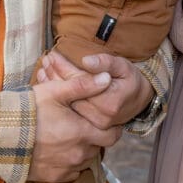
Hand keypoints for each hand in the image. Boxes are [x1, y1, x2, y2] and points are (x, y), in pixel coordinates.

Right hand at [30, 71, 122, 181]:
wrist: (0, 135)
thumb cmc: (29, 110)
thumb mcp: (55, 92)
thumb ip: (84, 85)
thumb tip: (107, 78)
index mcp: (82, 133)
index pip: (112, 135)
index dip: (112, 127)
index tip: (106, 120)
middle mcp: (78, 154)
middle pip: (98, 147)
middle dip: (95, 136)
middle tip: (83, 125)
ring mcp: (66, 168)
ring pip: (85, 160)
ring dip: (82, 149)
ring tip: (68, 136)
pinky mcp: (54, 177)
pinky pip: (71, 172)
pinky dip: (69, 162)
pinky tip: (58, 150)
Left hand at [37, 51, 152, 128]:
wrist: (139, 101)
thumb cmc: (130, 80)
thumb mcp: (122, 66)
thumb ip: (105, 63)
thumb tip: (86, 60)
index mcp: (108, 103)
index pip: (80, 83)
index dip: (64, 67)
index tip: (53, 55)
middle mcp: (100, 118)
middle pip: (71, 94)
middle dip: (55, 75)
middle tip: (45, 60)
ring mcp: (94, 125)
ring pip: (68, 103)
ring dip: (54, 85)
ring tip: (43, 69)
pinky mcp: (89, 127)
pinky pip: (70, 109)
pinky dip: (59, 95)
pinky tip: (49, 83)